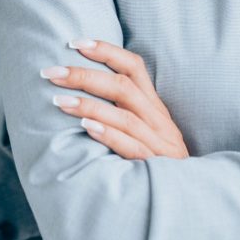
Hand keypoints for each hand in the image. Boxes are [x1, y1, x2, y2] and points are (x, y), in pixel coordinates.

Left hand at [42, 38, 188, 159]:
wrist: (189, 197)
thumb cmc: (156, 161)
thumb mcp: (145, 130)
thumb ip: (121, 111)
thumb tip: (78, 89)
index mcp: (155, 106)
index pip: (134, 67)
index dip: (106, 51)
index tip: (74, 42)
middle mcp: (159, 120)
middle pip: (124, 88)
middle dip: (84, 76)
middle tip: (51, 72)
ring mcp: (160, 144)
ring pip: (126, 117)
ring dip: (89, 106)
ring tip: (58, 101)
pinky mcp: (157, 167)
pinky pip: (134, 148)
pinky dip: (110, 135)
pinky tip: (87, 128)